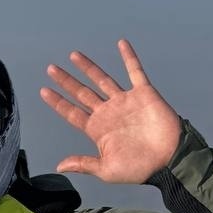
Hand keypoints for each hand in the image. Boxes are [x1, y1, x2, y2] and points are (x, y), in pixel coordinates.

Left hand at [40, 39, 182, 183]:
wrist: (169, 160)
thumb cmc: (139, 169)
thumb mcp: (106, 170)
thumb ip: (83, 164)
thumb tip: (59, 166)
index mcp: (98, 129)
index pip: (73, 113)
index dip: (58, 102)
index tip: (43, 90)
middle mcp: (108, 113)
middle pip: (82, 93)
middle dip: (67, 81)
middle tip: (51, 69)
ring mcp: (125, 102)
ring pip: (102, 79)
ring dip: (88, 67)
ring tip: (73, 55)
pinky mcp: (143, 94)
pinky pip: (135, 71)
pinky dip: (129, 57)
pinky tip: (121, 43)